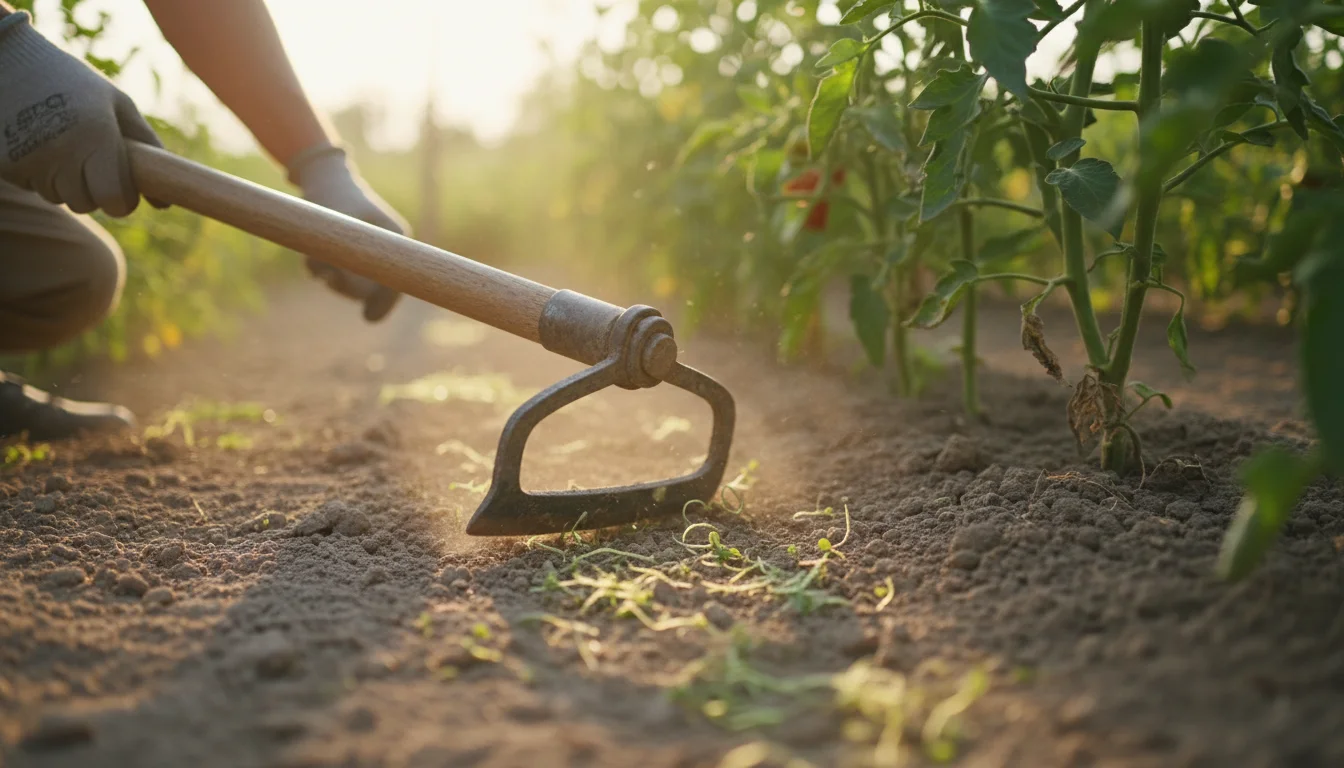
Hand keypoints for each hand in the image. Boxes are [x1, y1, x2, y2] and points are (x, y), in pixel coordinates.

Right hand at [0, 11, 163, 215]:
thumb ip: (147, 148)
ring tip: (61, 144)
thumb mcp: (117, 103)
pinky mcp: (5, 164)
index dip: (123, 200)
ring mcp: (29, 159)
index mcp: (96, 134)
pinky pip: (33, 187)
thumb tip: (165, 204)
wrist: (7, 60)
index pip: (116, 200)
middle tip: (90, 162)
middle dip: (95, 192)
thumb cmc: (73, 83)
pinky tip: (36, 143)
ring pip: (59, 198)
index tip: (123, 189)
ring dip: (65, 182)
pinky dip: (39, 174)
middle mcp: (62, 150)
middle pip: (88, 204)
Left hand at [287, 143, 408, 321]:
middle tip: (328, 277)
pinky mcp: (351, 256)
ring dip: (329, 279)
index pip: (398, 281)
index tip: (368, 319)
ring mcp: (370, 254)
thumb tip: (333, 281)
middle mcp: (388, 250)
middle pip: (374, 290)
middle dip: (346, 288)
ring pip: (353, 287)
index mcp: (396, 239)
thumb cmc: (334, 195)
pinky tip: (312, 258)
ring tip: (314, 260)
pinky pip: (337, 277)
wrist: (322, 178)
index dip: (384, 303)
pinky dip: (321, 271)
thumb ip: (339, 255)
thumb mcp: (337, 224)